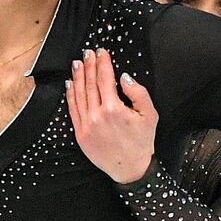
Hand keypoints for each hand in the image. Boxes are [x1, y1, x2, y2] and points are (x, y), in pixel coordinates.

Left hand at [65, 48, 156, 183]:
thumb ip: (138, 93)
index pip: (105, 79)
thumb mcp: (149, 115)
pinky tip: (71, 84)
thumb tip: (124, 77)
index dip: (102, 63)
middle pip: (90, 84)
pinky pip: (73, 109)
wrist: (130, 168)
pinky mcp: (80, 133)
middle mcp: (96, 116)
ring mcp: (86, 125)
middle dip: (89, 66)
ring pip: (79, 94)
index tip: (101, 52)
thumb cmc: (142, 142)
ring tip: (77, 63)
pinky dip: (71, 95)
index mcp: (114, 109)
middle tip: (88, 53)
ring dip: (78, 76)